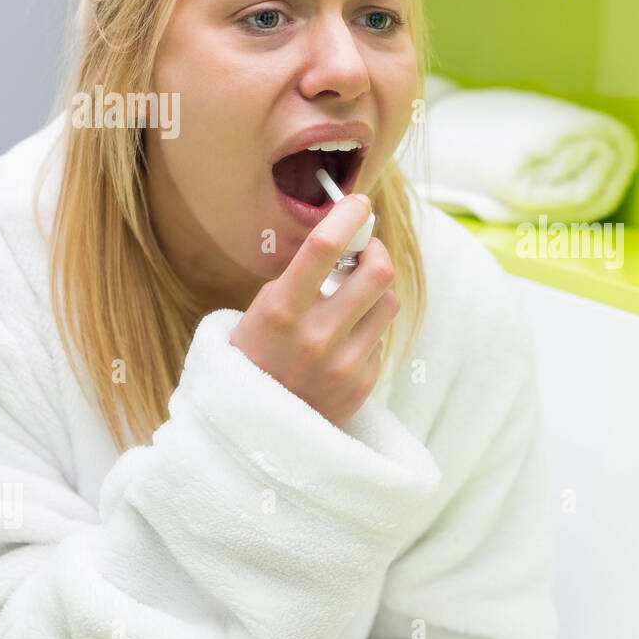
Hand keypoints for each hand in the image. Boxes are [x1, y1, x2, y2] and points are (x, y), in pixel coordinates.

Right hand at [230, 195, 398, 428]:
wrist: (250, 434)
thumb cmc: (252, 359)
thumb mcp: (257, 313)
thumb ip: (299, 280)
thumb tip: (347, 238)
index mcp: (279, 312)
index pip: (324, 248)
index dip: (348, 216)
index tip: (358, 203)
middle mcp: (315, 338)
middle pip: (378, 272)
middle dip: (376, 252)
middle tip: (366, 250)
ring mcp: (343, 365)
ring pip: (388, 303)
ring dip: (375, 292)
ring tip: (352, 297)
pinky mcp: (361, 385)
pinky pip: (381, 339)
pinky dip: (366, 331)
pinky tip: (342, 341)